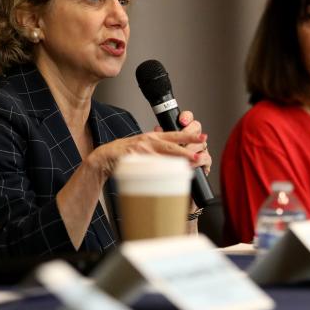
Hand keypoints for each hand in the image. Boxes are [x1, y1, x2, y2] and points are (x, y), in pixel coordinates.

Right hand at [85, 126, 204, 179]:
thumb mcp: (143, 143)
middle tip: (201, 153)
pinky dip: (162, 170)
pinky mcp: (134, 159)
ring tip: (192, 164)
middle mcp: (148, 142)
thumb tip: (176, 151)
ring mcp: (141, 151)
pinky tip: (171, 174)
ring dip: (178, 161)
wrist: (106, 156)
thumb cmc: (125, 152)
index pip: (174, 135)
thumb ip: (158, 146)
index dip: (189, 136)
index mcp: (153, 137)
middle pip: (171, 145)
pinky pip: (151, 166)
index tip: (203, 137)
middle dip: (187, 149)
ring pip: (163, 156)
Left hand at [160, 109, 211, 175]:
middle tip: (182, 142)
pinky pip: (206, 158)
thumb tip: (158, 128)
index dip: (186, 117)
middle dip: (190, 134)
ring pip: (202, 143)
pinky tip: (191, 164)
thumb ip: (161, 135)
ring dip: (192, 149)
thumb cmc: (166, 156)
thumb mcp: (160, 144)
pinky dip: (199, 161)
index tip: (182, 122)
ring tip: (184, 155)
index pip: (187, 117)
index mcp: (183, 129)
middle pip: (196, 127)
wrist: (175, 173)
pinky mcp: (205, 160)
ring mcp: (200, 147)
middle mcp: (193, 136)